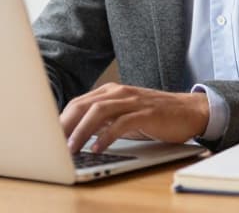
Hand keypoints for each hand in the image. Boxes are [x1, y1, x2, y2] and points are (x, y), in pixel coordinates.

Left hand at [60, 83, 209, 153]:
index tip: (48, 136)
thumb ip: (103, 120)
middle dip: (65, 125)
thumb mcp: (125, 115)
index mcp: (111, 91)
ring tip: (71, 148)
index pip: (78, 103)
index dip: (61, 119)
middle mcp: (119, 92)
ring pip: (99, 112)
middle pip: (83, 105)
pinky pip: (121, 123)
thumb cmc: (155, 116)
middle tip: (52, 143)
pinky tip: (97, 148)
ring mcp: (133, 101)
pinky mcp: (147, 113)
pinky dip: (106, 136)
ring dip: (81, 131)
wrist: (190, 111)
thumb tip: (76, 133)